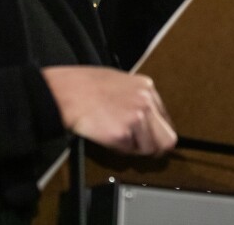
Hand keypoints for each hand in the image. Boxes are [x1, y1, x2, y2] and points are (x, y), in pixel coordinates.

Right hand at [42, 66, 176, 155]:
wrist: (66, 92)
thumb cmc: (84, 85)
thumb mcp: (119, 81)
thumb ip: (136, 98)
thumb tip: (145, 118)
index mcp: (146, 87)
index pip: (165, 119)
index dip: (157, 132)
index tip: (152, 139)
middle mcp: (146, 101)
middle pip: (168, 138)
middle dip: (155, 147)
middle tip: (140, 149)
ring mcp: (137, 117)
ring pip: (150, 148)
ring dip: (134, 148)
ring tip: (116, 136)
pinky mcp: (123, 133)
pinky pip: (130, 151)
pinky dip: (119, 149)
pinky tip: (107, 137)